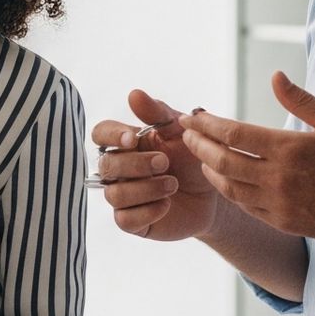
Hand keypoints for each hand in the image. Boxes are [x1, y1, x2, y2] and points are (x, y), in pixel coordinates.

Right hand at [90, 89, 217, 241]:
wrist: (213, 194)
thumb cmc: (192, 158)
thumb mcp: (180, 131)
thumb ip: (157, 113)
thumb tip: (134, 94)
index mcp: (126, 143)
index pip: (101, 133)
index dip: (111, 136)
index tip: (133, 139)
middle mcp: (118, 169)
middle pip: (106, 165)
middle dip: (136, 164)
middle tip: (165, 162)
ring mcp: (123, 196)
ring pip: (114, 194)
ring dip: (145, 189)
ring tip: (173, 185)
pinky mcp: (132, 221)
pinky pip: (125, 219)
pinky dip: (147, 211)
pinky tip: (166, 205)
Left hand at [178, 73, 314, 241]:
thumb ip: (300, 100)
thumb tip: (275, 77)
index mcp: (290, 148)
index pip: (233, 133)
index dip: (207, 124)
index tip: (193, 116)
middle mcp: (279, 177)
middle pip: (222, 160)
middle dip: (198, 145)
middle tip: (186, 133)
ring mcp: (278, 203)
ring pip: (228, 186)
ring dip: (209, 168)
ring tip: (200, 155)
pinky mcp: (281, 222)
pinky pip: (244, 206)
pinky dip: (228, 190)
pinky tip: (223, 179)